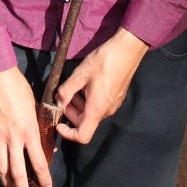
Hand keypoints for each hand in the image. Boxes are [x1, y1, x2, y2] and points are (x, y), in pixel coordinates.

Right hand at [0, 66, 50, 186]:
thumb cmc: (18, 87)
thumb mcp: (35, 106)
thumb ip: (38, 125)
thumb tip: (44, 142)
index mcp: (29, 130)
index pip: (38, 162)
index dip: (43, 177)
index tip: (47, 185)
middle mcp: (13, 138)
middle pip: (18, 172)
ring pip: (1, 169)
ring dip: (7, 182)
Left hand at [53, 29, 148, 144]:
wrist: (127, 50)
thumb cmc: (105, 61)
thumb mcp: (80, 74)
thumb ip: (66, 90)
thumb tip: (58, 102)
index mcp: (97, 109)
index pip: (83, 136)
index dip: (68, 134)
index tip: (59, 123)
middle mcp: (107, 111)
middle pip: (85, 123)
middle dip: (71, 113)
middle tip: (63, 97)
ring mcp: (113, 104)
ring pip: (91, 113)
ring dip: (79, 105)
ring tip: (72, 88)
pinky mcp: (116, 97)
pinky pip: (99, 105)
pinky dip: (88, 100)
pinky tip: (84, 85)